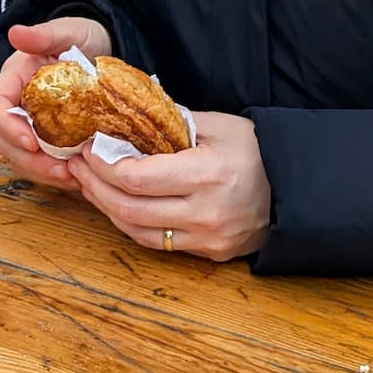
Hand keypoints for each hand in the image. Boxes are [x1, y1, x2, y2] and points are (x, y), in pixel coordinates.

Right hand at [0, 18, 113, 191]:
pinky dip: (56, 174)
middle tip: (60, 169)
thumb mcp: (68, 31)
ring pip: (20, 157)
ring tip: (72, 177)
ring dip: (42, 172)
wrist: (106, 48)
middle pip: (3, 139)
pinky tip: (79, 176)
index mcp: (14, 78)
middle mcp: (17, 103)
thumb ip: (44, 34)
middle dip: (28, 160)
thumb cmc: (83, 37)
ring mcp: (31, 123)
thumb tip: (17, 33)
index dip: (7, 127)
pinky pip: (42, 162)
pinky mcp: (48, 138)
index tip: (32, 142)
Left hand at [69, 111, 270, 261]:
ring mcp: (207, 238)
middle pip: (130, 209)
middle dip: (95, 186)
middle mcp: (206, 212)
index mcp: (208, 175)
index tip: (86, 147)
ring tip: (89, 184)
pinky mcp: (208, 253)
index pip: (138, 178)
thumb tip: (125, 119)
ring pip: (138, 232)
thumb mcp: (219, 125)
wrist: (296, 188)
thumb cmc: (257, 150)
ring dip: (107, 208)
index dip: (103, 164)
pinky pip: (158, 243)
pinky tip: (116, 204)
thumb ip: (171, 123)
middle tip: (76, 165)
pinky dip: (131, 223)